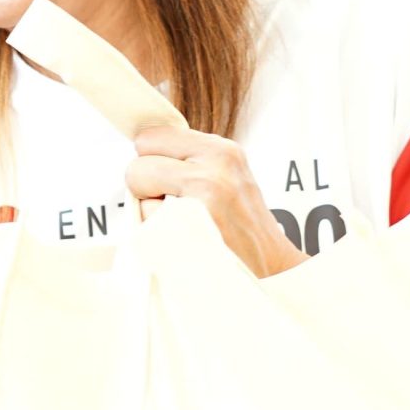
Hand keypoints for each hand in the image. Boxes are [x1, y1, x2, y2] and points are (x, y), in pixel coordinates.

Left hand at [126, 127, 305, 277]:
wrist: (272, 272)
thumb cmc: (239, 229)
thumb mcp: (225, 178)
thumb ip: (187, 160)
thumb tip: (139, 146)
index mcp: (222, 150)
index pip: (151, 137)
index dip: (151, 162)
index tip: (170, 183)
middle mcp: (215, 165)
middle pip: (137, 164)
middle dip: (146, 187)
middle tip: (177, 209)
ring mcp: (205, 194)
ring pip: (137, 191)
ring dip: (149, 212)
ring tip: (184, 225)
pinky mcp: (191, 224)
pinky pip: (144, 221)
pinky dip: (154, 234)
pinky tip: (183, 242)